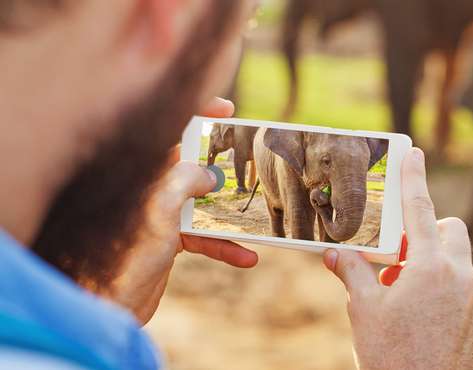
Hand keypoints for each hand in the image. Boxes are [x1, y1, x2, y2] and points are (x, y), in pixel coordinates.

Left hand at [109, 97, 256, 323]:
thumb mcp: (159, 208)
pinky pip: (204, 236)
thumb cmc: (123, 256)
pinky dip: (225, 246)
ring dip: (231, 214)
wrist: (107, 306)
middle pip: (192, 164)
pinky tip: (246, 257)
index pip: (168, 130)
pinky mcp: (169, 241)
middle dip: (223, 164)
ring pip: (203, 203)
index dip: (197, 114)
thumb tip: (209, 175)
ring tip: (258, 216)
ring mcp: (160, 215)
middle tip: (251, 160)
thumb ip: (185, 180)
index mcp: (141, 172)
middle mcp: (150, 189)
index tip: (227, 110)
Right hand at [323, 148, 472, 368]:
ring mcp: (472, 300)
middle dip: (427, 232)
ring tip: (399, 291)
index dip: (414, 178)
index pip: (420, 210)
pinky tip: (416, 314)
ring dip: (431, 263)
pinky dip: (441, 289)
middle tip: (397, 254)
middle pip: (450, 231)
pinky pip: (462, 289)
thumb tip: (333, 253)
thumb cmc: (391, 357)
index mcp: (430, 268)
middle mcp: (459, 277)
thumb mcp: (364, 310)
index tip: (415, 153)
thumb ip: (352, 273)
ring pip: (457, 261)